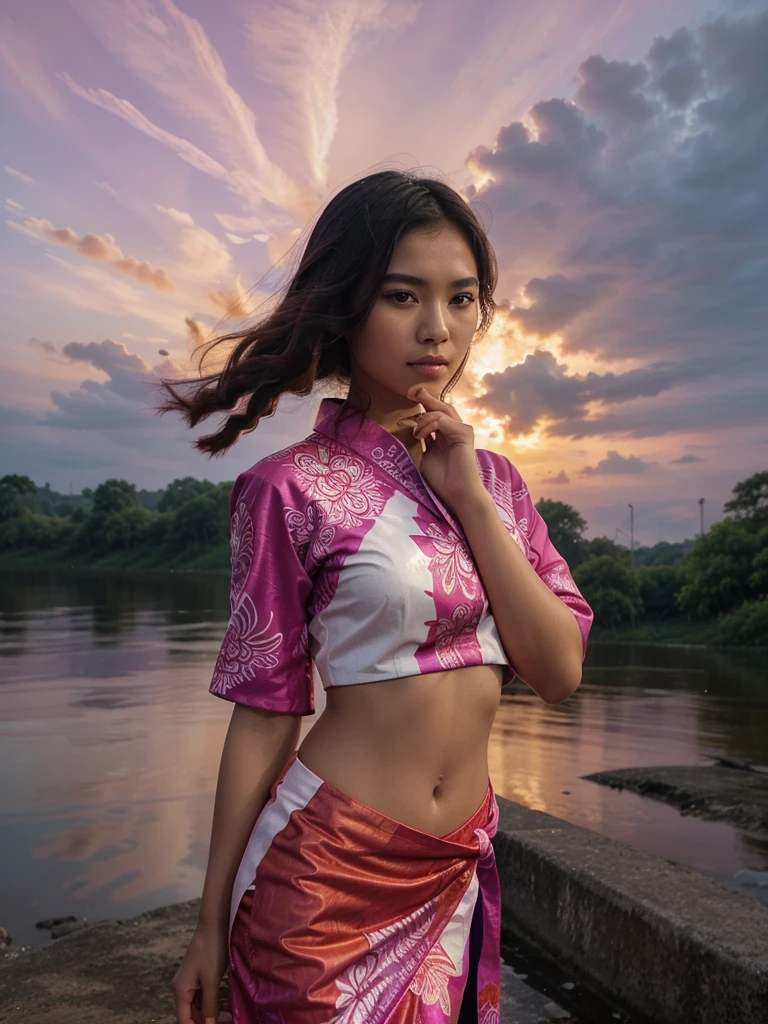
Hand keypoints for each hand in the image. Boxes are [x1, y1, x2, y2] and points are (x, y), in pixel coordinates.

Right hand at [172, 922, 227, 1023]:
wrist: (215, 923)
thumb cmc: (212, 950)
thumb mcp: (212, 981)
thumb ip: (210, 1006)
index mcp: (181, 990)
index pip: (184, 1020)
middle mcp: (183, 987)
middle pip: (193, 1014)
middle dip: (208, 1020)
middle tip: (229, 1020)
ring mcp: (192, 980)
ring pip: (201, 1004)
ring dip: (214, 1011)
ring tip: (232, 1014)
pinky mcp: (201, 973)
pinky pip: (206, 993)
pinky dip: (216, 999)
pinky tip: (229, 1000)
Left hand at [397, 385, 485, 507]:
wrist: (457, 494)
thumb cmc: (443, 480)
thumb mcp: (427, 455)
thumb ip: (424, 439)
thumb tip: (414, 426)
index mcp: (448, 433)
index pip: (436, 412)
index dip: (424, 402)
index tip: (409, 396)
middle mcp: (456, 428)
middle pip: (441, 405)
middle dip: (425, 396)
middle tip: (411, 391)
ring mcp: (462, 430)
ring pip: (441, 410)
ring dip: (423, 417)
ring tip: (414, 431)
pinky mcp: (463, 434)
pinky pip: (442, 420)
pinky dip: (428, 424)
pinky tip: (420, 435)